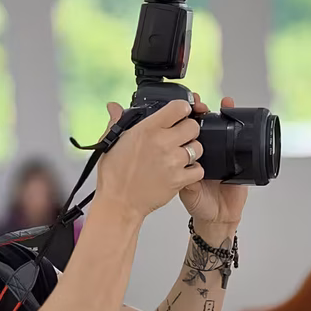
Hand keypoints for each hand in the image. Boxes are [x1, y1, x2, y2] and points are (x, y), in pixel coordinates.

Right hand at [96, 99, 203, 221]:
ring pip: (198, 147)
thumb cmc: (114, 175)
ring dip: (191, 150)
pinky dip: (193, 170)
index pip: (179, 107)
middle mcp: (163, 143)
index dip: (182, 108)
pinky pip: (198, 169)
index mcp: (147, 129)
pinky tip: (181, 170)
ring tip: (178, 156)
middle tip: (179, 137)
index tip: (180, 114)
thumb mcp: (111, 142)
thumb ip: (117, 121)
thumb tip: (114, 107)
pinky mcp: (179, 179)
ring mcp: (173, 161)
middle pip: (193, 126)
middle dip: (188, 130)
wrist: (118, 203)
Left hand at [178, 95, 247, 226]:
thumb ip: (183, 179)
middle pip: (202, 124)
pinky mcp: (238, 159)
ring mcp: (221, 154)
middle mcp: (204, 152)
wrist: (218, 216)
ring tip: (223, 105)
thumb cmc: (199, 203)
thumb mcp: (187, 192)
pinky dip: (240, 127)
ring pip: (221, 129)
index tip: (183, 108)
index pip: (184, 131)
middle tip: (199, 104)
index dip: (183, 118)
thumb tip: (177, 169)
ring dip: (222, 114)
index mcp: (188, 156)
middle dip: (201, 111)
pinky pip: (239, 140)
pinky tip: (237, 116)